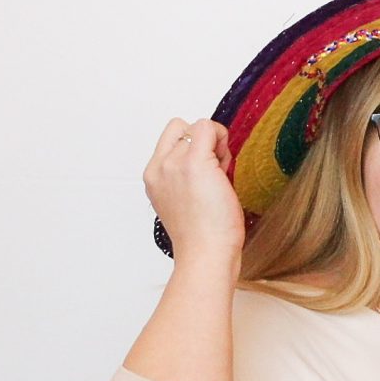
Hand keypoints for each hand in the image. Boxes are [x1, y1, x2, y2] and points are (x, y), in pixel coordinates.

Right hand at [144, 118, 244, 265]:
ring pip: (198, 126)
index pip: (171, 139)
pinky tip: (226, 166)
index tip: (206, 173)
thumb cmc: (204, 236)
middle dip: (203, 144)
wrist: (206, 254)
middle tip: (216, 173)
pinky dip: (222, 137)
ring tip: (220, 176)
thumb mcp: (184, 199)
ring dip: (215, 145)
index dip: (193, 148)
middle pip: (183, 130)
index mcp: (153, 177)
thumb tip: (210, 154)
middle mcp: (159, 167)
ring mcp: (173, 163)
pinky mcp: (193, 162)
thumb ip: (186, 176)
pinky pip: (208, 126)